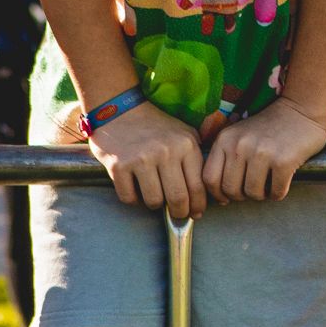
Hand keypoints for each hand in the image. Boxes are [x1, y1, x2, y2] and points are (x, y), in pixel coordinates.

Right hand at [88, 101, 207, 219]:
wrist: (120, 110)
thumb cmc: (156, 127)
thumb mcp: (184, 133)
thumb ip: (197, 157)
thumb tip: (206, 194)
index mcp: (186, 145)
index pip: (198, 185)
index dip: (198, 205)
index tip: (196, 213)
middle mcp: (166, 152)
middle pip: (178, 198)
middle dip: (180, 212)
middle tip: (179, 216)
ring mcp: (141, 159)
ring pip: (154, 201)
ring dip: (155, 205)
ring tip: (155, 197)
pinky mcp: (119, 166)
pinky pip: (129, 198)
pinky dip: (134, 200)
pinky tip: (136, 190)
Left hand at [204, 98, 325, 203]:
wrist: (303, 109)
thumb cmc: (271, 126)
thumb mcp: (240, 133)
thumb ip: (227, 156)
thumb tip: (221, 195)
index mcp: (225, 139)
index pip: (209, 178)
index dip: (217, 194)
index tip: (227, 198)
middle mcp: (240, 145)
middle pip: (231, 189)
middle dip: (242, 195)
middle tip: (253, 190)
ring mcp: (262, 153)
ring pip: (253, 193)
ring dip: (262, 195)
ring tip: (268, 185)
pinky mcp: (283, 161)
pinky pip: (276, 192)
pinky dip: (279, 193)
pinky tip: (282, 183)